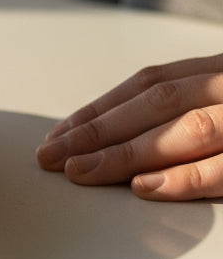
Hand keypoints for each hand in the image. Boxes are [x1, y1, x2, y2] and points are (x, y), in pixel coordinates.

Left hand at [35, 53, 222, 199]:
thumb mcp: (220, 96)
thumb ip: (183, 106)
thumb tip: (112, 135)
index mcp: (221, 71)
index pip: (151, 84)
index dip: (101, 109)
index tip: (59, 133)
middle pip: (159, 103)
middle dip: (99, 131)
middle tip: (52, 155)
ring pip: (189, 130)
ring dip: (128, 153)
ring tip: (81, 171)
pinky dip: (184, 177)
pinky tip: (142, 186)